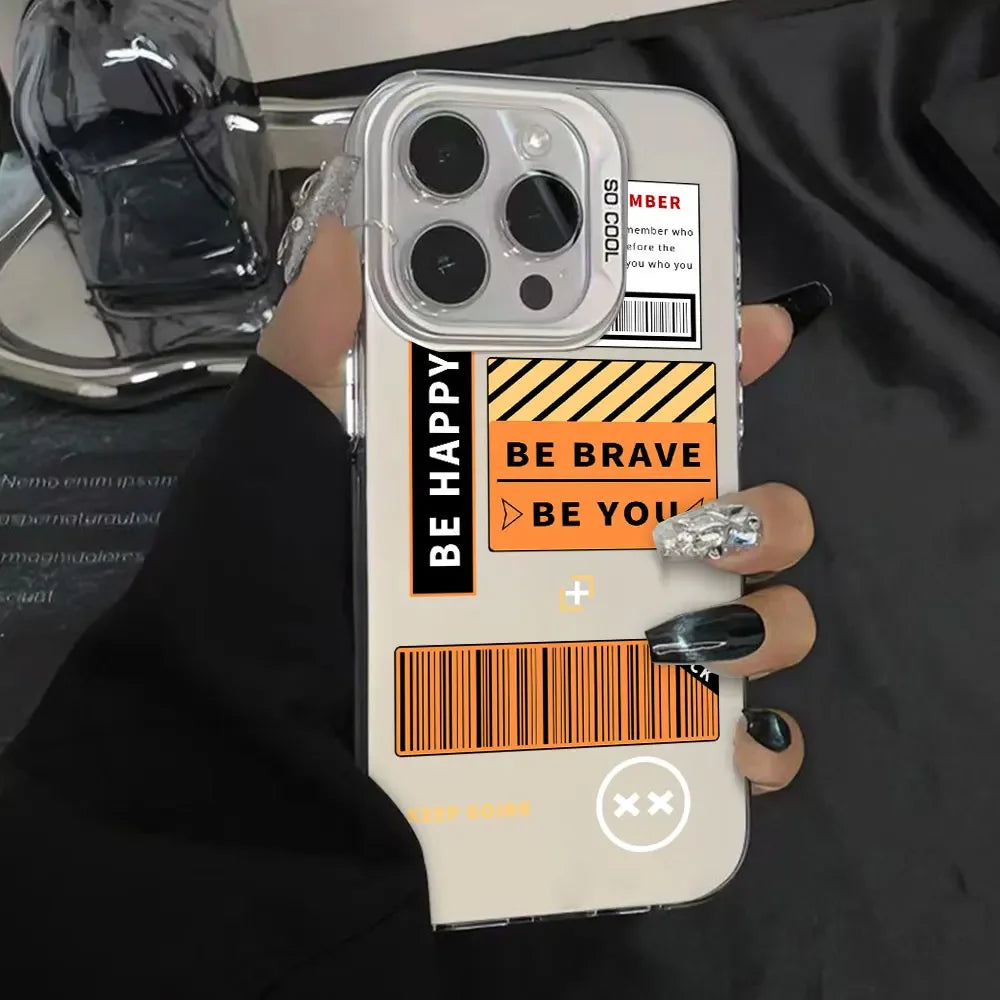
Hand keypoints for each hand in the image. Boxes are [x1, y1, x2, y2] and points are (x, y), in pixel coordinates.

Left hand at [259, 217, 827, 796]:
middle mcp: (587, 559)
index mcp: (530, 480)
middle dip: (762, 505)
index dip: (716, 355)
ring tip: (701, 631)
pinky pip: (728, 746)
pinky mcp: (617, 743)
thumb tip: (351, 237)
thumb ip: (314, 350)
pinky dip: (755, 744)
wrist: (251, 751)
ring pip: (755, 618)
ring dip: (767, 618)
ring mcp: (612, 655)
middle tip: (710, 517)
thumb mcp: (282, 455)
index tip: (757, 326)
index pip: (647, 407)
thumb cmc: (268, 594)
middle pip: (731, 512)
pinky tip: (729, 739)